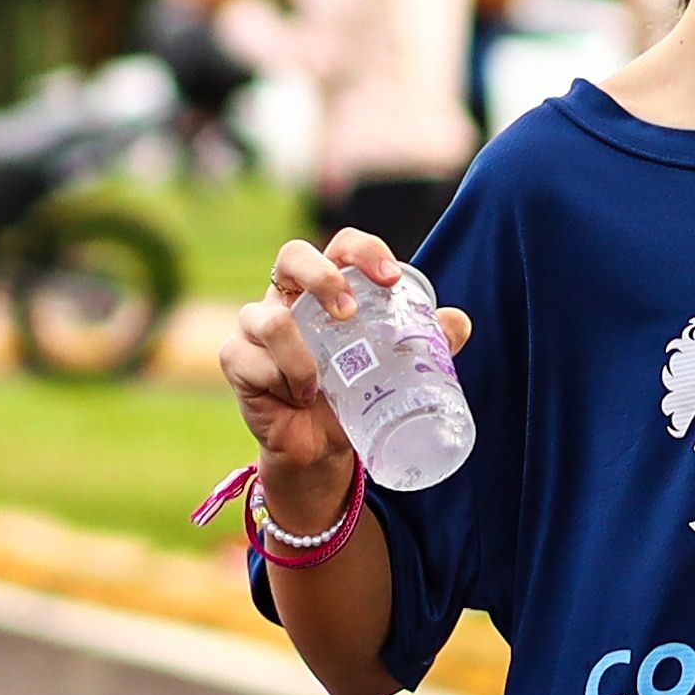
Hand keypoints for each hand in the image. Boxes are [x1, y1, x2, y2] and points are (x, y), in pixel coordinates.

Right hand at [216, 230, 473, 511]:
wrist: (321, 448)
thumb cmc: (354, 394)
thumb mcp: (392, 368)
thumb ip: (426, 343)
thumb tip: (458, 322)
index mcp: (326, 287)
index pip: (340, 246)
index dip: (364, 251)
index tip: (391, 278)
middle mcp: (286, 296)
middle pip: (291, 256)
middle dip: (321, 277)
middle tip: (348, 314)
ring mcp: (254, 325)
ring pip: (269, 319)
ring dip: (299, 356)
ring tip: (319, 386)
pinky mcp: (235, 359)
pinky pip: (251, 361)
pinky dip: (280, 382)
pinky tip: (297, 399)